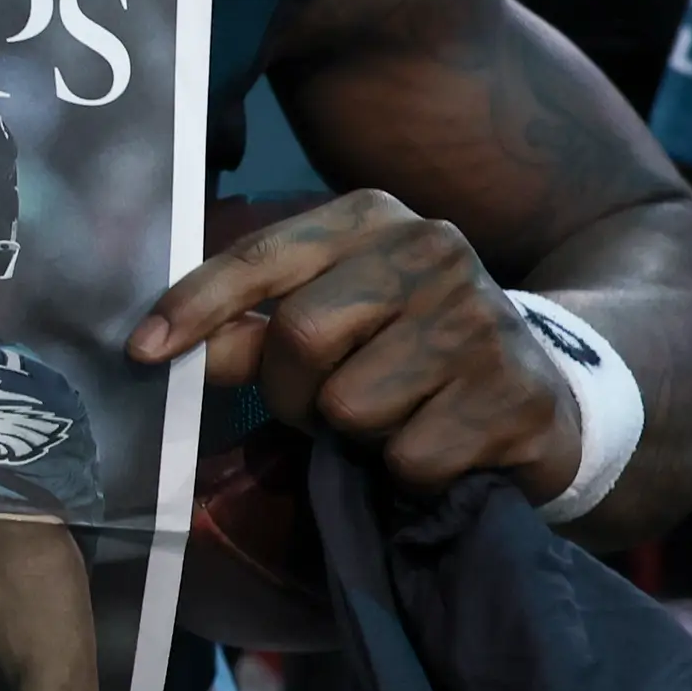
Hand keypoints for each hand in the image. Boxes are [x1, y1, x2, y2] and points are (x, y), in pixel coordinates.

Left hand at [128, 190, 582, 508]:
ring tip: (393, 417)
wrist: (551, 391)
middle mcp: (433, 249)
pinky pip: (407, 458)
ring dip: (353, 438)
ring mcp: (479, 320)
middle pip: (300, 336)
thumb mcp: (339, 316)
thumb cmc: (414, 350)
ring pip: (351, 407)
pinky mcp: (512, 395)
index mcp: (375, 217)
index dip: (196, 306)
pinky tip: (441, 444)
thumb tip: (169, 346)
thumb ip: (256, 328)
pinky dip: (405, 473)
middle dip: (288, 394)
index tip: (141, 350)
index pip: (263, 258)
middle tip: (319, 407)